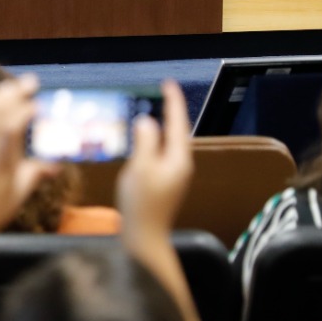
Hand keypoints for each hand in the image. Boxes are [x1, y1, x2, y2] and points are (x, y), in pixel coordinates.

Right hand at [116, 80, 192, 241]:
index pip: (178, 123)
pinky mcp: (166, 183)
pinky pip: (164, 153)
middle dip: (172, 111)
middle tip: (163, 92)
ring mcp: (175, 176)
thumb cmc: (141, 204)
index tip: (168, 83)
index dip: (173, 102)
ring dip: (165, 125)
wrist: (145, 236)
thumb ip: (145, 142)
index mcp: (178, 159)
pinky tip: (149, 140)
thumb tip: (147, 121)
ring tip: (158, 109)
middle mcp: (181, 165)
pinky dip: (158, 140)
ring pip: (172, 143)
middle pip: (178, 132)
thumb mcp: (140, 168)